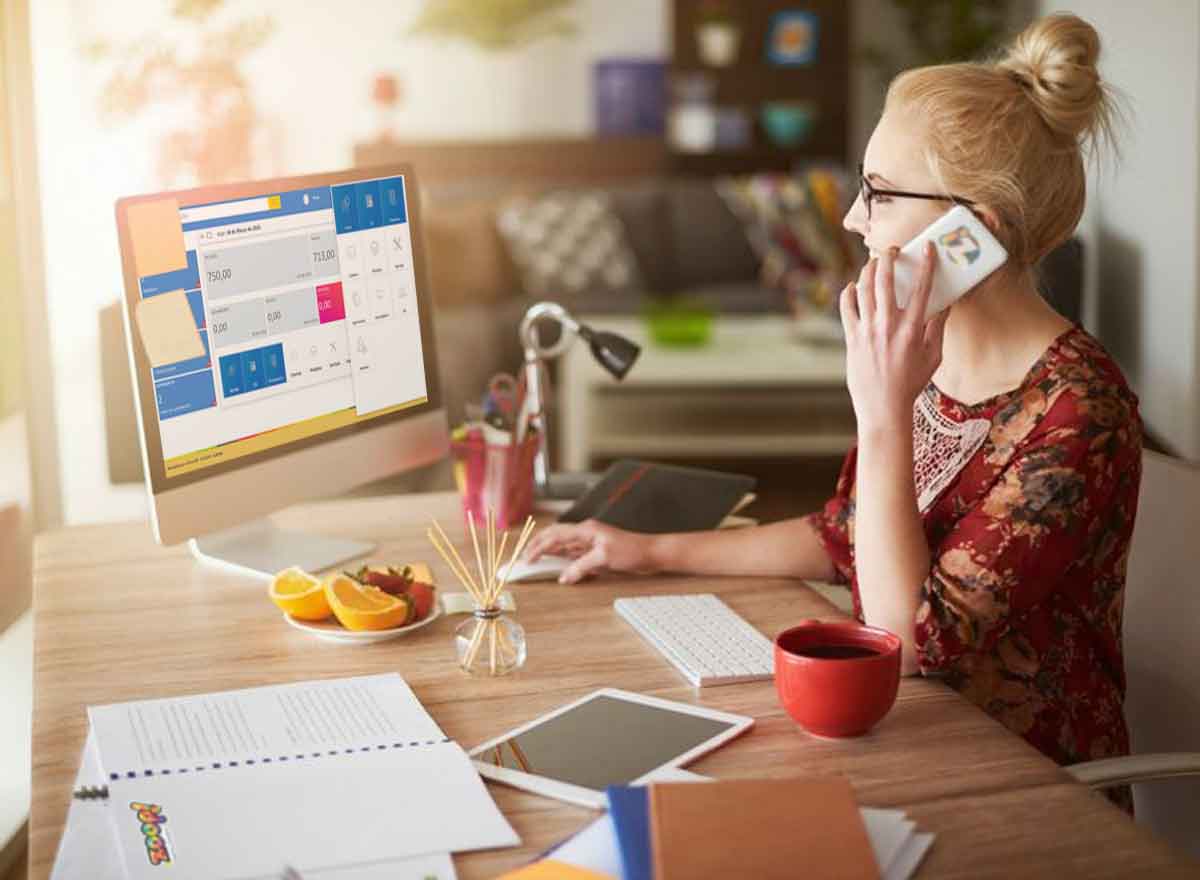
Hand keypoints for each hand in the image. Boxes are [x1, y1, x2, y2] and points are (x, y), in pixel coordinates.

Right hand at [523, 520, 657, 583]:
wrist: (651, 553)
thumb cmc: (632, 551)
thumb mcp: (604, 559)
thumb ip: (581, 567)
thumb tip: (563, 577)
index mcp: (585, 530)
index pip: (555, 536)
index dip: (538, 547)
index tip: (526, 559)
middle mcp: (585, 533)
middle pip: (555, 537)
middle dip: (538, 546)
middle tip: (524, 559)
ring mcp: (590, 542)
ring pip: (563, 546)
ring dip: (548, 553)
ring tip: (534, 562)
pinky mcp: (595, 551)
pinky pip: (573, 554)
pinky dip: (562, 560)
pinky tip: (556, 567)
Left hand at [840, 243, 947, 431]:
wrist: (882, 406)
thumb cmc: (911, 383)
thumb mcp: (933, 356)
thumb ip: (938, 328)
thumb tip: (946, 305)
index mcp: (912, 329)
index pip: (922, 288)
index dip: (927, 264)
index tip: (929, 249)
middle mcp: (888, 325)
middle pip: (885, 280)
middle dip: (888, 258)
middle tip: (892, 250)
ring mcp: (867, 330)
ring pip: (863, 289)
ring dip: (868, 271)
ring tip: (873, 263)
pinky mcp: (852, 338)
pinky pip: (846, 308)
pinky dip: (848, 293)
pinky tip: (852, 287)